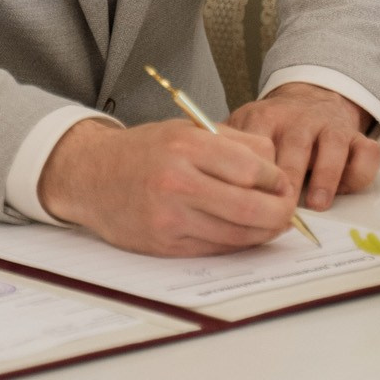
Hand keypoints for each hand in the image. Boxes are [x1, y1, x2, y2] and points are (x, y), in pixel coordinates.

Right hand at [36, 116, 295, 255]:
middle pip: (252, 207)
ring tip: (269, 221)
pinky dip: (236, 242)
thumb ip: (233, 144)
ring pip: (238, 234)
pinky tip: (240, 232)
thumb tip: (277, 168)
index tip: (283, 183)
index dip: (278, 180)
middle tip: (287, 210)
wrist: (91, 175)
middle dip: (281, 213)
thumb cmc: (145, 151)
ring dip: (263, 232)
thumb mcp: (186, 131)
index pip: (253, 168)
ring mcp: (170, 217)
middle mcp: (178, 182)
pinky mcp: (165, 244)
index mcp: (186, 146)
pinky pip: (216, 249)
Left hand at [227, 84, 379, 210]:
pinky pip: (367, 153)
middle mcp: (299, 119)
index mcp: (264, 117)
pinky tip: (346, 190)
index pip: (257, 143)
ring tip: (316, 204)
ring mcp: (330, 126)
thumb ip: (223, 150)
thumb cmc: (272, 127)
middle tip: (282, 209)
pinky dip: (360, 173)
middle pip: (295, 147)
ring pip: (333, 148)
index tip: (248, 199)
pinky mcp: (357, 137)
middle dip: (289, 179)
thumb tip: (198, 183)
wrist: (310, 97)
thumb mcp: (241, 128)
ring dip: (325, 177)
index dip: (254, 174)